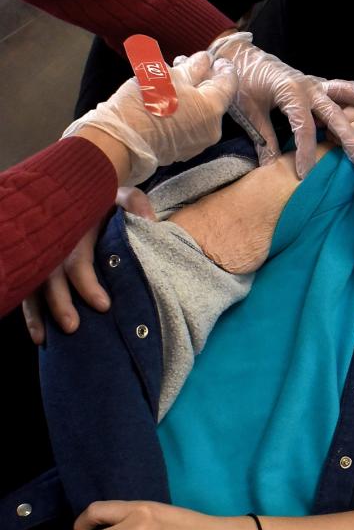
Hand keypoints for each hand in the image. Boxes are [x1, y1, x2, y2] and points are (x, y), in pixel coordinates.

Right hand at [22, 187, 155, 344]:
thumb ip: (136, 204)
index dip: (87, 282)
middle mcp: (55, 242)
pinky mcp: (36, 265)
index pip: (78, 259)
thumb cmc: (105, 200)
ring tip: (44, 339)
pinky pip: (27, 288)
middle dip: (59, 302)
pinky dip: (30, 312)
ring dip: (37, 313)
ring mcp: (42, 254)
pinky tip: (38, 335)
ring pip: (33, 284)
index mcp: (75, 227)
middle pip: (50, 275)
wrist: (81, 189)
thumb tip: (150, 221)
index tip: (103, 305)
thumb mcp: (122, 195)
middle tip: (72, 326)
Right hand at [63, 50, 238, 185]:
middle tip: (191, 62)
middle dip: (203, 78)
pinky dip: (186, 108)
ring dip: (192, 92)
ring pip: (201, 110)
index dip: (225, 68)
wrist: (125, 139)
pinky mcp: (184, 147)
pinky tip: (171, 96)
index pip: (228, 84)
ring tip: (176, 74)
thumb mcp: (169, 76)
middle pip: (214, 98)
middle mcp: (211, 128)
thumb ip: (192, 68)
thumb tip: (205, 60)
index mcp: (212, 108)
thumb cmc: (147, 102)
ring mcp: (199, 141)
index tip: (219, 58)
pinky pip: (191, 123)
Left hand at [211, 32, 353, 175]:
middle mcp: (307, 85)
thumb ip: (263, 139)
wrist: (239, 56)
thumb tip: (270, 167)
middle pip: (333, 113)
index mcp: (289, 92)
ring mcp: (315, 83)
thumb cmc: (243, 82)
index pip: (303, 127)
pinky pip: (343, 87)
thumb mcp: (249, 112)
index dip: (306, 152)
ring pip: (346, 91)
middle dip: (348, 136)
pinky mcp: (318, 84)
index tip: (305, 174)